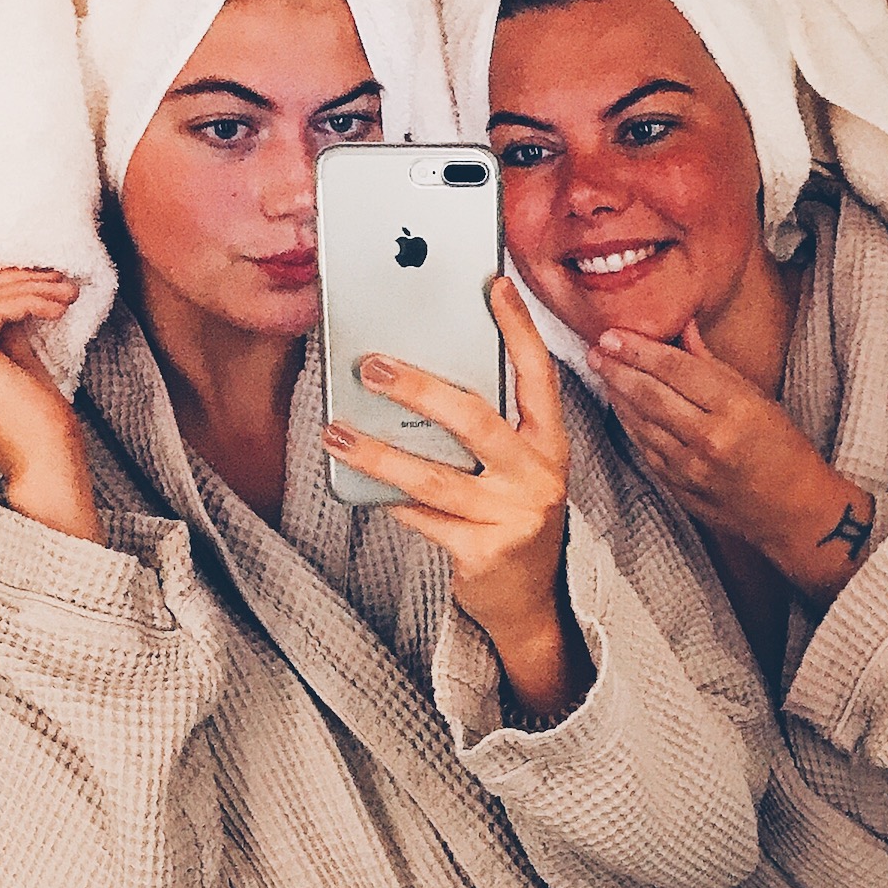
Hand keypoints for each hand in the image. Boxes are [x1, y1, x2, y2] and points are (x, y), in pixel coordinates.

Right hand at [0, 269, 99, 543]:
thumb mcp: (14, 362)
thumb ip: (3, 327)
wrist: (45, 465)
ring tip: (64, 290)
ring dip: (28, 286)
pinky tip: (57, 304)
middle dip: (11, 280)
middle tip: (54, 277)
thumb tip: (14, 288)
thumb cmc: (37, 428)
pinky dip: (30, 299)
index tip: (29, 275)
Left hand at [325, 276, 589, 721]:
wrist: (530, 602)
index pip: (538, 375)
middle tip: (372, 366)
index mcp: (550, 444)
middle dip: (418, 388)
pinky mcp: (482, 553)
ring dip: (377, 452)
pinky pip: (422, 518)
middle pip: (475, 419)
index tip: (494, 284)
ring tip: (337, 433)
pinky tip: (361, 484)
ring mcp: (512, 517)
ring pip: (434, 476)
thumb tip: (419, 376)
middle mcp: (538, 476)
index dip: (519, 328)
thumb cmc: (512, 518)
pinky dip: (389, 500)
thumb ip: (488, 428)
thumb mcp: (516, 468)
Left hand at [592, 324, 876, 603]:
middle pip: (652, 395)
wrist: (794, 512)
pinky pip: (646, 450)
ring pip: (642, 424)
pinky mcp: (681, 489)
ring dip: (618, 396)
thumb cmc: (783, 449)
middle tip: (596, 349)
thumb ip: (714, 364)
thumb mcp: (758, 398)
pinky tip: (621, 407)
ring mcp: (692, 468)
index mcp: (736, 408)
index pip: (676, 369)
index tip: (614, 334)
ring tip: (602, 372)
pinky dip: (631, 426)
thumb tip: (683, 328)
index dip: (640, 349)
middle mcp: (711, 438)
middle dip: (618, 369)